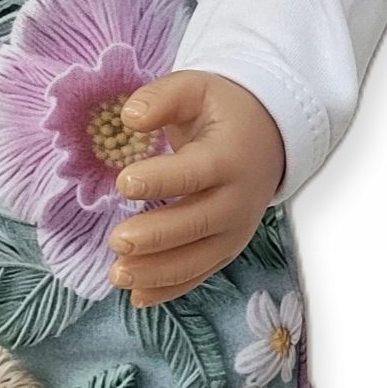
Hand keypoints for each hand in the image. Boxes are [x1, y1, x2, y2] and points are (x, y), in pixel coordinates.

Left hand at [106, 71, 284, 308]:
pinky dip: (171, 290)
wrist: (268, 137)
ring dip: (158, 273)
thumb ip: (163, 97)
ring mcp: (235, 230)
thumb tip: (130, 117)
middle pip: (198, 223)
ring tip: (118, 275)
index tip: (123, 183)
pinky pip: (200, 274)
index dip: (161, 180)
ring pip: (199, 259)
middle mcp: (238, 199)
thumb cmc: (224, 113)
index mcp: (230, 156)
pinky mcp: (227, 249)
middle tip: (118, 241)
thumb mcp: (197, 88)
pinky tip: (138, 298)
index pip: (196, 173)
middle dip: (157, 237)